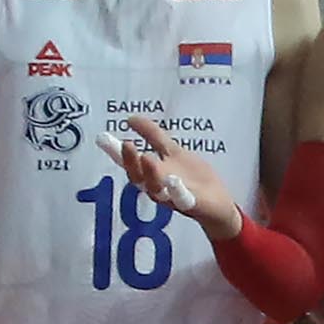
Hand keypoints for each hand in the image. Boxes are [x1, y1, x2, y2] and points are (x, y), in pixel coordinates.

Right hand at [117, 127, 239, 238]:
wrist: (220, 205)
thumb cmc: (193, 178)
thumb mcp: (172, 152)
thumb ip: (153, 136)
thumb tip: (130, 119)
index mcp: (152, 174)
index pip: (131, 163)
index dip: (116, 152)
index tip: (102, 138)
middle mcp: (158, 188)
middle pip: (139, 177)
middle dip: (132, 162)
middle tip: (127, 144)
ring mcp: (174, 197)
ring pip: (156, 189)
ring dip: (150, 174)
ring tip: (146, 157)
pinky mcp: (193, 204)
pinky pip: (182, 198)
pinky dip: (177, 190)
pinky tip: (174, 179)